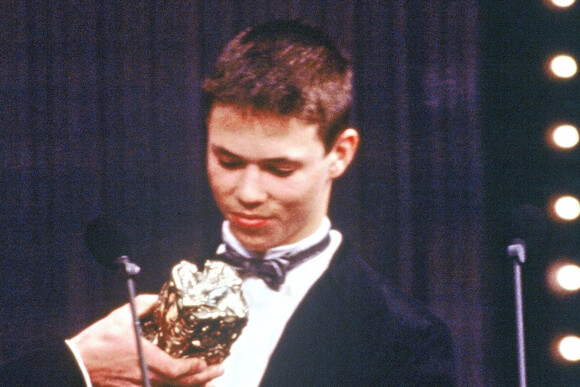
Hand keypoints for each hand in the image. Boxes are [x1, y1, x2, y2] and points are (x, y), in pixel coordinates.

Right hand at [69, 294, 223, 386]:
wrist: (75, 366)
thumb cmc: (97, 343)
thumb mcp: (121, 316)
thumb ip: (144, 305)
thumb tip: (159, 297)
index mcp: (149, 360)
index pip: (180, 370)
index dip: (197, 367)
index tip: (209, 361)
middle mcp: (148, 378)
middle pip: (183, 384)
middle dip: (205, 377)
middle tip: (220, 369)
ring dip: (193, 385)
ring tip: (208, 378)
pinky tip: (184, 383)